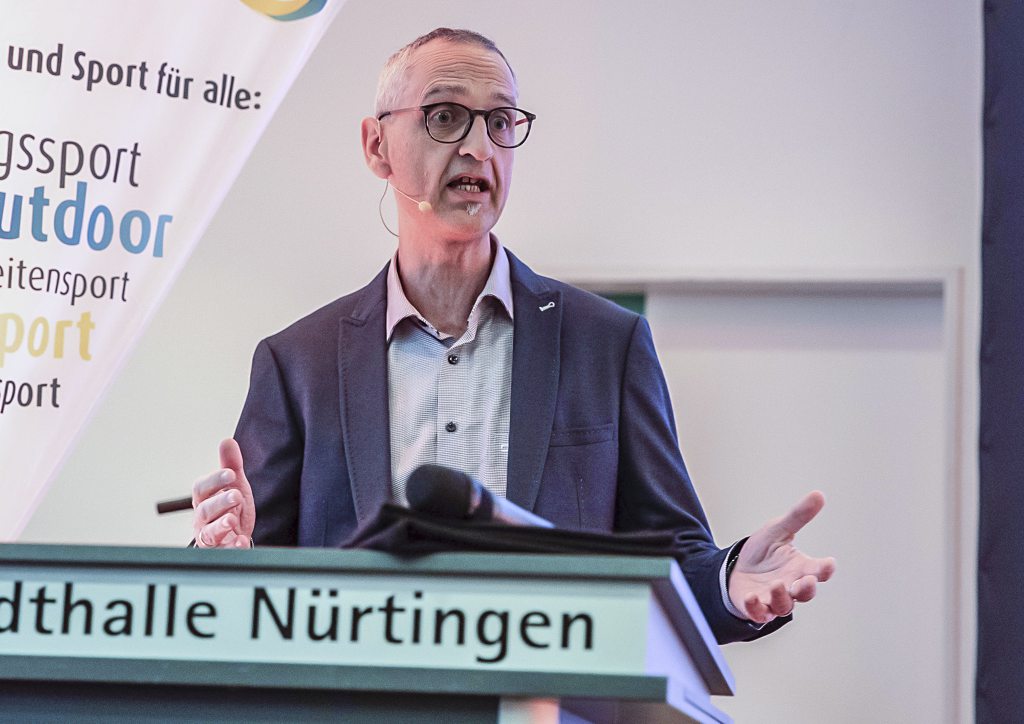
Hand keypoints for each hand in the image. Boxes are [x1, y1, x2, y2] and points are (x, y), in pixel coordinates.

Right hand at [191, 438, 255, 547]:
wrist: (235, 534)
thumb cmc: (230, 507)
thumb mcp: (234, 485)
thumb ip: (231, 465)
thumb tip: (227, 441)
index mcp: (204, 499)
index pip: (201, 487)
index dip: (214, 480)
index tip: (230, 473)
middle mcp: (203, 518)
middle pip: (205, 510)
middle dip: (220, 502)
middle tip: (236, 495)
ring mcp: (210, 536)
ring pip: (210, 532)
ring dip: (220, 526)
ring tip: (232, 520)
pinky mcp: (220, 550)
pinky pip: (223, 551)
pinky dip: (231, 547)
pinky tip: (240, 542)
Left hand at [728, 491, 835, 623]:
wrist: (736, 568)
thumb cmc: (762, 551)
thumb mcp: (778, 529)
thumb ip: (798, 516)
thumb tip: (819, 495)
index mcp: (801, 567)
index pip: (818, 570)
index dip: (825, 569)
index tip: (828, 564)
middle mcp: (791, 585)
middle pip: (805, 593)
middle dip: (807, 588)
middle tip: (807, 581)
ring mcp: (774, 599)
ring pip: (784, 605)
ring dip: (782, 596)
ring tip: (776, 585)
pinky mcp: (756, 607)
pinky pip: (759, 613)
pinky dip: (757, 607)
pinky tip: (752, 597)